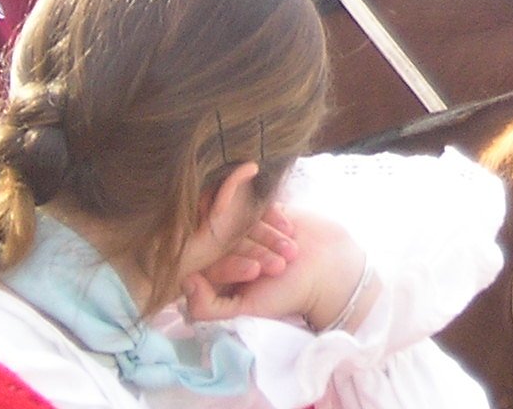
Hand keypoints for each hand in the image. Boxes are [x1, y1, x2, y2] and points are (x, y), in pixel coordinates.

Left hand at [184, 203, 364, 330]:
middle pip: (222, 234)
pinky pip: (261, 203)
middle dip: (249, 246)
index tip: (254, 271)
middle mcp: (230, 246)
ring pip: (243, 219)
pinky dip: (274, 216)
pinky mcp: (267, 209)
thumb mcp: (245, 307)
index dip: (229, 263)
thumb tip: (184, 280)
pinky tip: (290, 230)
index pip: (208, 257)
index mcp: (218, 269)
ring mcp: (248, 226)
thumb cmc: (286, 294)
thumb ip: (208, 307)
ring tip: (290, 253)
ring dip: (266, 235)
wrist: (328, 270)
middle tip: (272, 261)